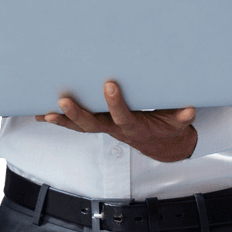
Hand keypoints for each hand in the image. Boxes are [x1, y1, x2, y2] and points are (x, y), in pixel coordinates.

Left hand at [35, 81, 196, 162]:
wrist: (161, 146)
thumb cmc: (168, 128)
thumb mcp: (178, 124)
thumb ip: (182, 117)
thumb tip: (189, 109)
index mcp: (134, 128)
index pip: (123, 116)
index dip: (115, 104)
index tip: (109, 85)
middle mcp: (115, 130)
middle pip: (93, 124)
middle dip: (77, 113)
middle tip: (64, 100)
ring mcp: (104, 128)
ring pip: (80, 127)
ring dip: (62, 120)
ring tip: (45, 112)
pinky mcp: (98, 126)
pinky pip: (76, 125)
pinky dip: (60, 121)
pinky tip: (42, 114)